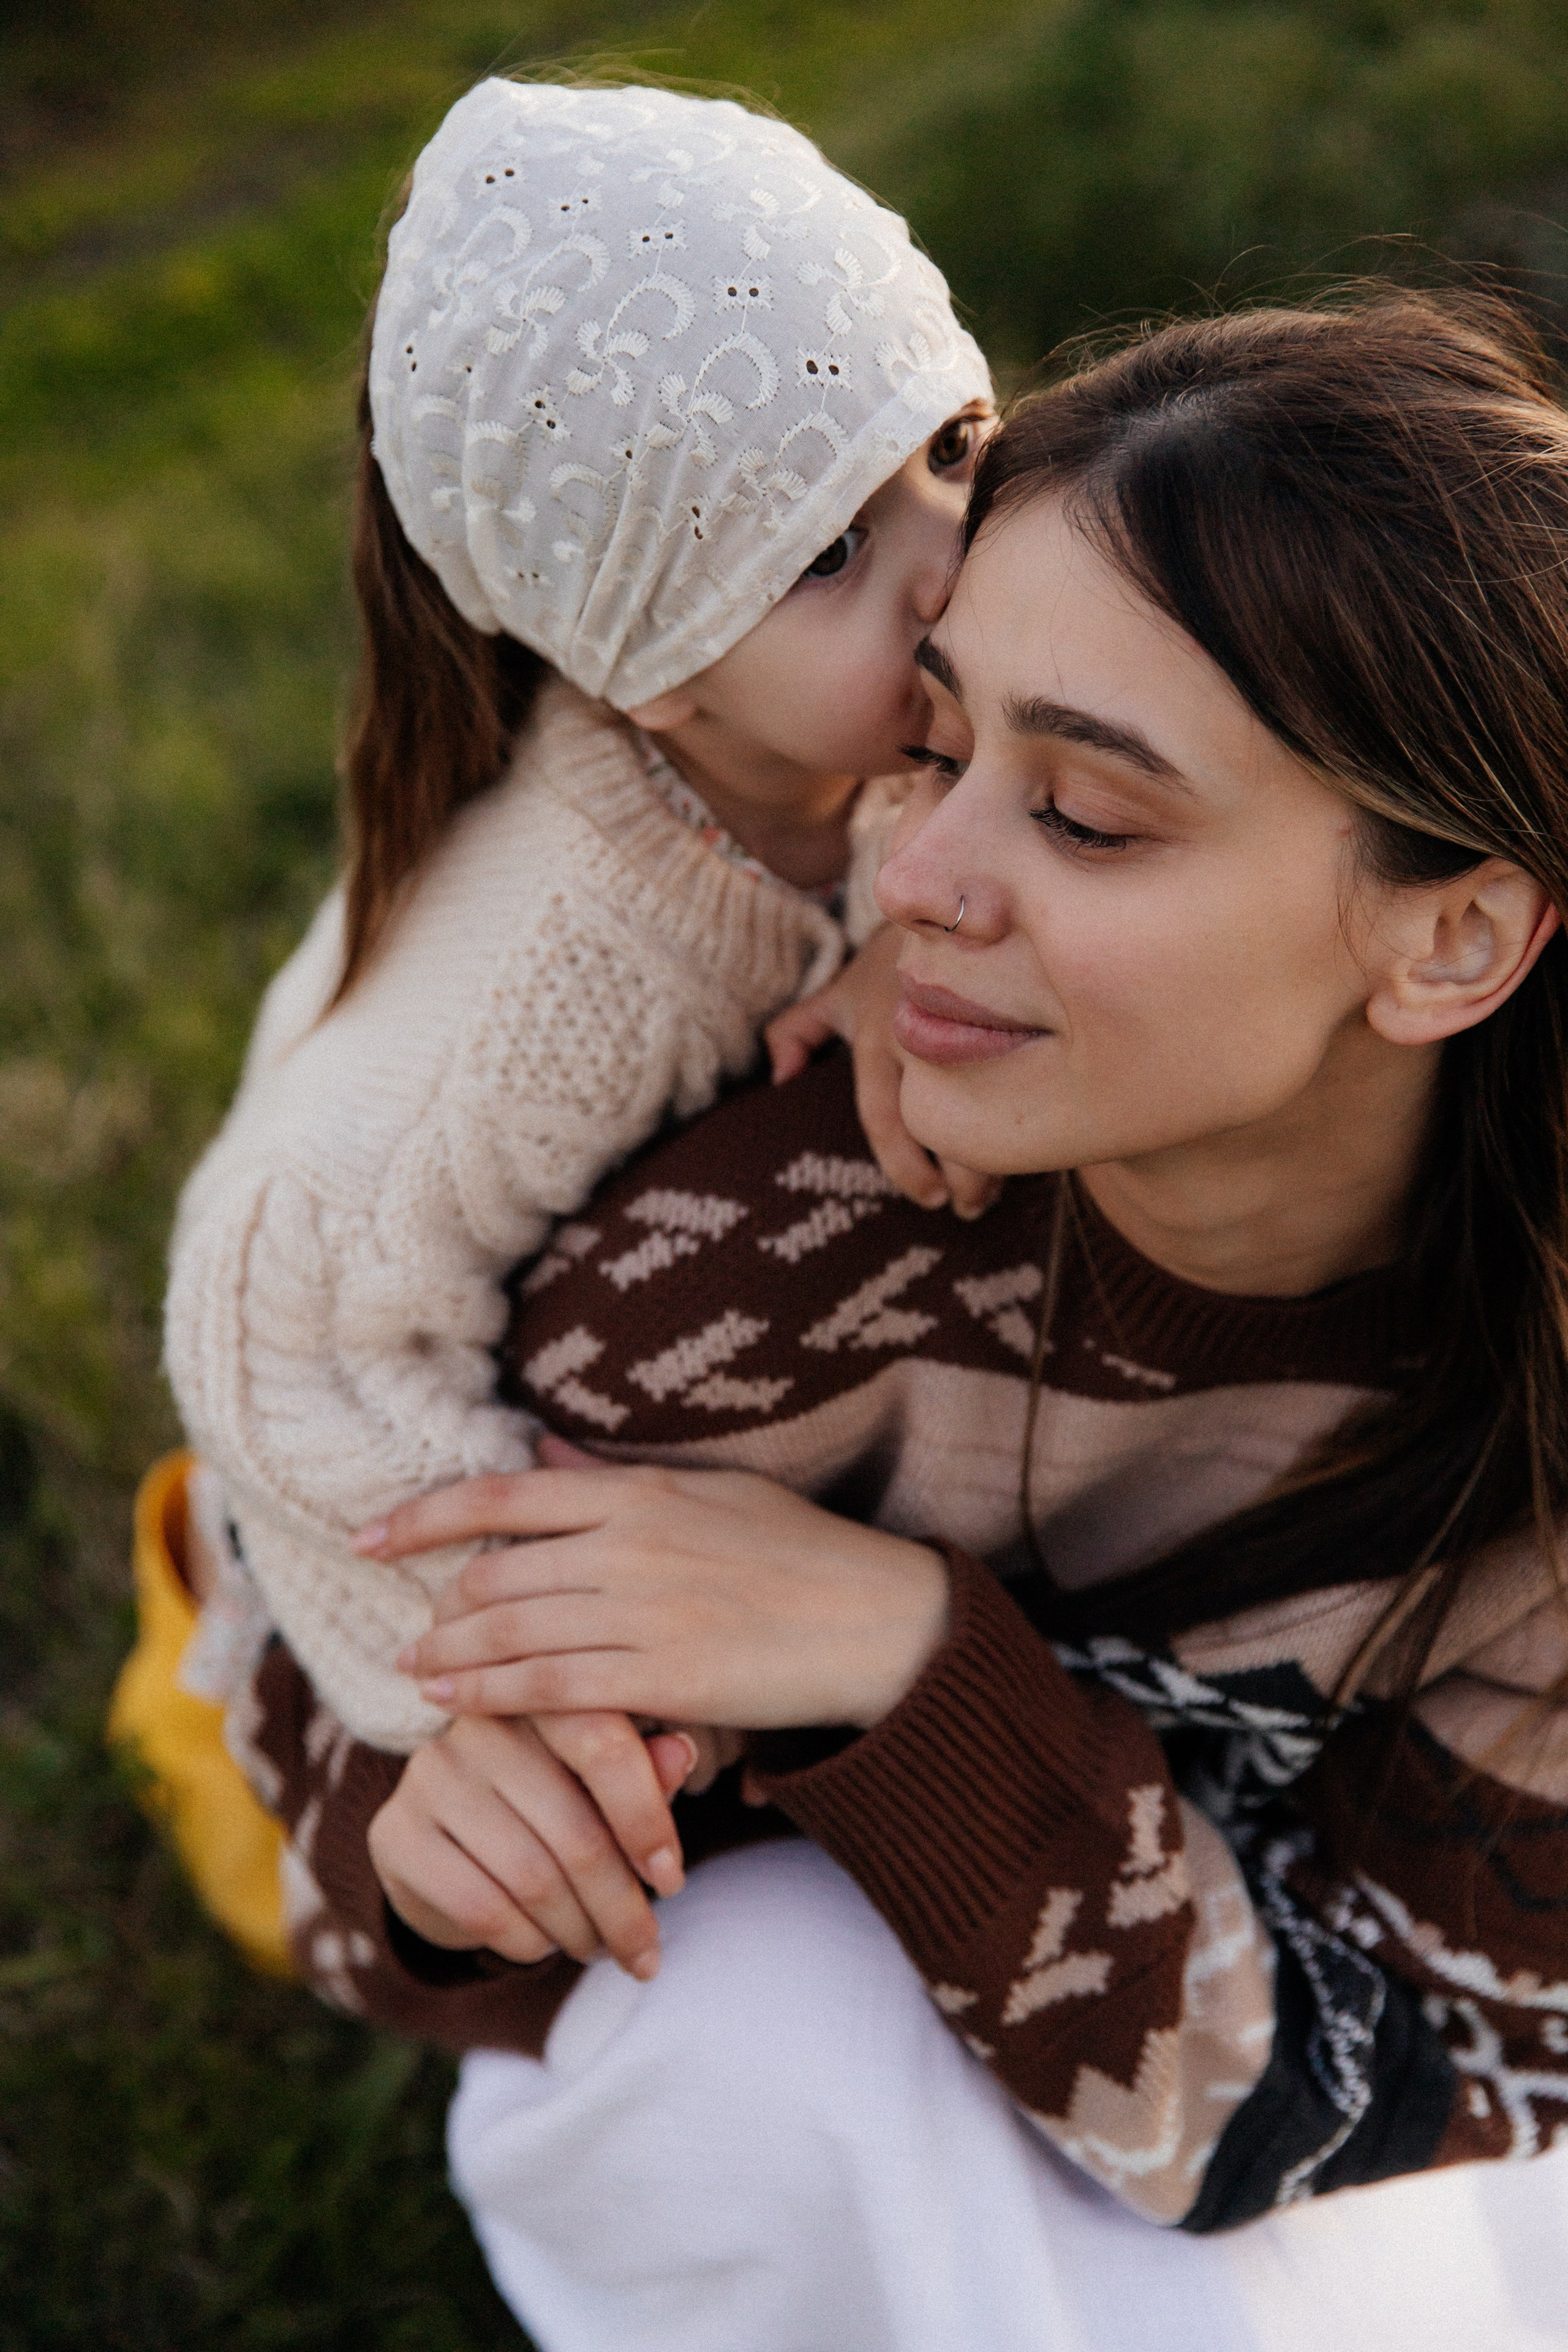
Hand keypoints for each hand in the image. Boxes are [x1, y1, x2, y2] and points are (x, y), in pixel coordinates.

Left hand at [363, 1454, 950, 1732]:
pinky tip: (453, 1702)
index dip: (423, 1517)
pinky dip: (490, 1692)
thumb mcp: (711, 1491)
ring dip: (449, 1652)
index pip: (502, 1495)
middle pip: (495, 1569)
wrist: (876, 1618)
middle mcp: (630, 1543)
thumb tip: (542, 1457)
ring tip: (415, 1669)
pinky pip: (551, 1686)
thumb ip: (617, 1482)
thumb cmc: (800, 1551)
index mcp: (638, 1491)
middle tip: (411, 1626)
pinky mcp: (663, 1675)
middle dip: (439, 1602)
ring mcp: (644, 1610)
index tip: (371, 1537)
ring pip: (511, 1629)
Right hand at [367, 1709, 697, 1978]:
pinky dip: (526, 1942)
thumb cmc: (548, 1808)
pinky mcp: (395, 1834)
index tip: (673, 1880)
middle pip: (574, 1831)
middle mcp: (478, 1724)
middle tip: (644, 1952)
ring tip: (600, 1949)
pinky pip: (481, 1907)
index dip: (646, 1820)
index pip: (603, 1745)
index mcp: (538, 1697)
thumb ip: (642, 1771)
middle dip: (621, 1907)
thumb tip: (684, 1751)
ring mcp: (429, 1776)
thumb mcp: (601, 1786)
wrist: (448, 1849)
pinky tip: (542, 1947)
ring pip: (532, 1878)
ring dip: (578, 1931)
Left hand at [766, 923, 1000, 1218]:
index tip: (929, 1198)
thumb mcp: (839, 992)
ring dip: (999, 1156)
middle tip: (968, 1208)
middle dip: (963, 1174)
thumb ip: (799, 1030)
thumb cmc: (889, 962)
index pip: (887, 1118)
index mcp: (878, 1035)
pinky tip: (1028, 1147)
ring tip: (998, 1189)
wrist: (949, 898)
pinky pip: (1026, 1077)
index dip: (906, 1167)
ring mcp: (974, 1020)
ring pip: (991, 1106)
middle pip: (945, 1121)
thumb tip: (778, 1080)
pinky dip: (1028, 1117)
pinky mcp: (1017, 1011)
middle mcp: (924, 1030)